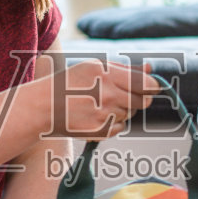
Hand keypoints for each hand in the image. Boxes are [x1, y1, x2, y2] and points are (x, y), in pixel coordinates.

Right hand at [48, 60, 162, 140]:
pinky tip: (97, 115)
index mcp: (108, 74)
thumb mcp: (94, 67)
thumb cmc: (70, 83)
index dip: (152, 86)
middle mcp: (108, 95)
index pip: (147, 84)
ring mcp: (105, 115)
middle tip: (121, 94)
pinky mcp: (101, 131)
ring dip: (123, 109)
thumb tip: (150, 69)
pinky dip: (114, 122)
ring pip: (131, 113)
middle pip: (143, 101)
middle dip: (138, 98)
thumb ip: (125, 68)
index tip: (150, 86)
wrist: (44, 107)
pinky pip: (121, 126)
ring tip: (100, 103)